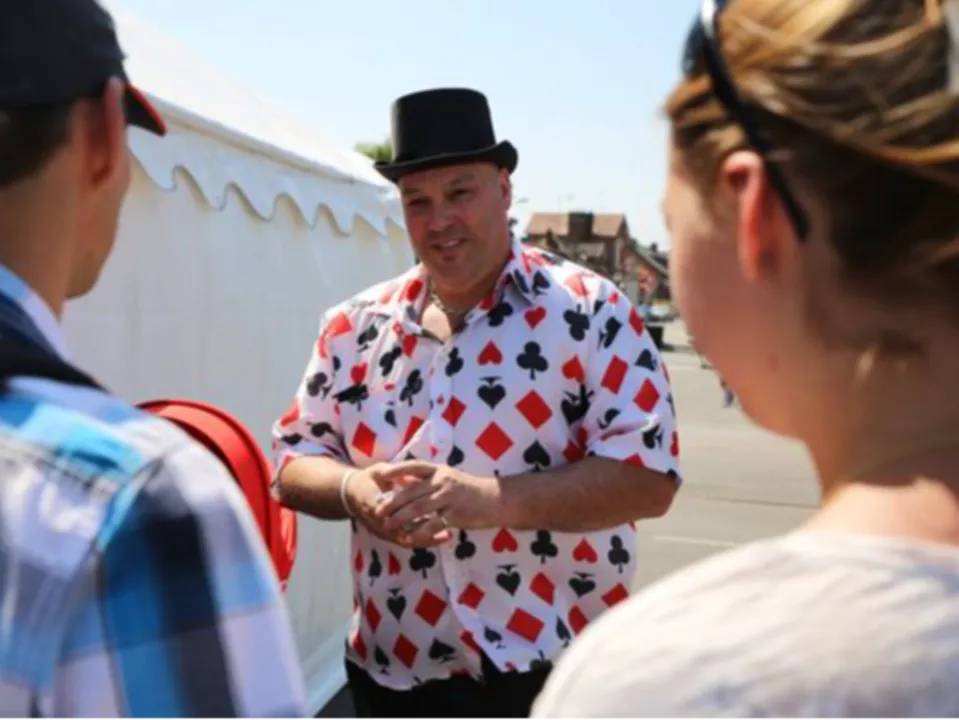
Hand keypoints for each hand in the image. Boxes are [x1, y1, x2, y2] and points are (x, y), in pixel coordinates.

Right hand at [345, 464, 450, 547]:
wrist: (351, 495)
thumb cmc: (369, 480)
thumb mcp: (379, 471)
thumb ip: (394, 471)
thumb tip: (409, 470)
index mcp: (375, 502)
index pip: (395, 511)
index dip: (414, 512)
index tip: (434, 507)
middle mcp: (379, 520)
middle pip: (404, 531)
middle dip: (426, 531)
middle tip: (447, 525)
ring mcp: (382, 531)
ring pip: (407, 540)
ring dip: (427, 539)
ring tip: (448, 535)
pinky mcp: (387, 536)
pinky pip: (406, 542)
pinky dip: (423, 541)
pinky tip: (439, 537)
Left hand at [373, 461, 503, 543]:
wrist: (496, 500)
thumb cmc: (469, 489)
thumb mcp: (449, 478)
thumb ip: (428, 480)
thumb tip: (404, 481)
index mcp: (440, 471)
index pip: (414, 467)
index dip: (397, 470)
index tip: (381, 475)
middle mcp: (443, 482)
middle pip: (412, 492)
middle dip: (393, 502)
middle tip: (378, 510)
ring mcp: (449, 498)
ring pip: (419, 508)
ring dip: (401, 518)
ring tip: (388, 525)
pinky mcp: (455, 515)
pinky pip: (433, 525)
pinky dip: (420, 532)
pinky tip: (410, 538)